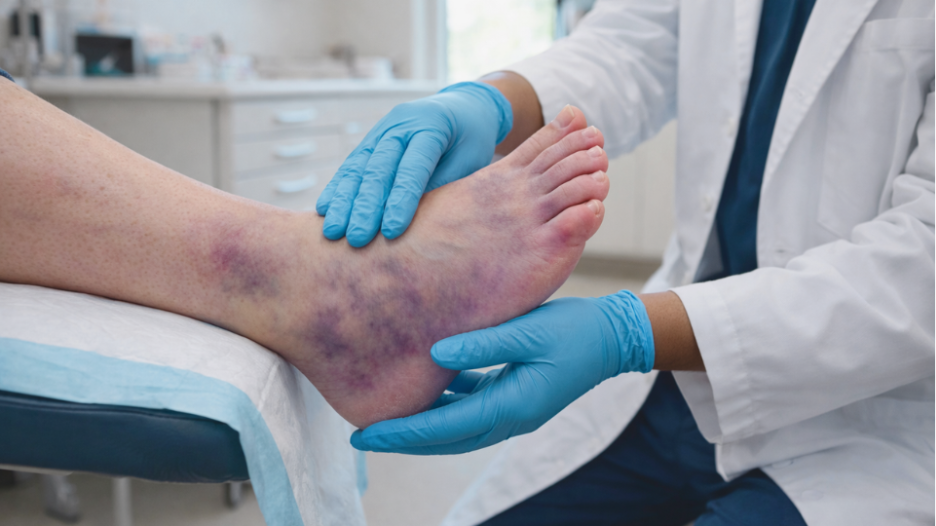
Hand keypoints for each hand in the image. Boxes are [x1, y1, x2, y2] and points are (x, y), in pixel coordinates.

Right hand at [316, 82, 512, 246]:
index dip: (400, 201)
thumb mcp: (469, 163)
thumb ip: (442, 187)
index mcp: (432, 126)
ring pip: (359, 166)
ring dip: (344, 201)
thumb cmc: (472, 142)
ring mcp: (383, 129)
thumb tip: (413, 226)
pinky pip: (352, 164)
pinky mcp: (372, 139)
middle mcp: (401, 123)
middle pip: (379, 168)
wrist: (465, 108)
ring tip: (333, 231)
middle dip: (365, 206)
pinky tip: (325, 209)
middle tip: (356, 239)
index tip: (390, 232)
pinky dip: (338, 188)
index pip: (412, 168)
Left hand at [350, 291, 654, 454]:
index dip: (402, 433)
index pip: (445, 427)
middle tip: (363, 435)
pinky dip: (447, 404)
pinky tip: (429, 384)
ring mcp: (514, 410)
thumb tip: (435, 354)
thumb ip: (482, 344)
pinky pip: (472, 407)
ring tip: (388, 415)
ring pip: (457, 426)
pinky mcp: (516, 396)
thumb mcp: (528, 331)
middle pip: (446, 438)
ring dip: (424, 425)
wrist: (614, 337)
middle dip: (404, 438)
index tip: (365, 435)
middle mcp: (510, 417)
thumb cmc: (575, 331)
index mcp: (512, 406)